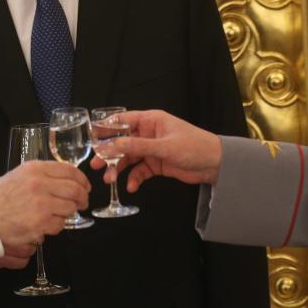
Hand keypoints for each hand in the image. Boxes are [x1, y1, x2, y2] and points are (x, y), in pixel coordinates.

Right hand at [0, 160, 88, 250]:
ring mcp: (42, 204)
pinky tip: (45, 224)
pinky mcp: (41, 223)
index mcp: (35, 169)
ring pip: (69, 208)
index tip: (85, 186)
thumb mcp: (18, 175)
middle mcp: (40, 183)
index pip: (69, 170)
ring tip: (56, 214)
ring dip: (66, 213)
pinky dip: (55, 226)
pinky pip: (59, 224)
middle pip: (75, 189)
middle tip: (82, 202)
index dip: (82, 179)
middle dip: (82, 198)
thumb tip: (64, 179)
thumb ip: (41, 174)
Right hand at [89, 109, 221, 190]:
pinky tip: (132, 186)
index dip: (107, 128)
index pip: (124, 121)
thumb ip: (138, 147)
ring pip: (129, 158)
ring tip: (110, 180)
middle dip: (109, 153)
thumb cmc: (195, 146)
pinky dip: (134, 178)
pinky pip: (140, 171)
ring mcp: (152, 150)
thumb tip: (114, 145)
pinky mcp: (157, 164)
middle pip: (123, 142)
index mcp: (151, 121)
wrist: (216, 165)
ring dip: (119, 169)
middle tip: (96, 164)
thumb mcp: (165, 146)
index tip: (92, 136)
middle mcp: (149, 134)